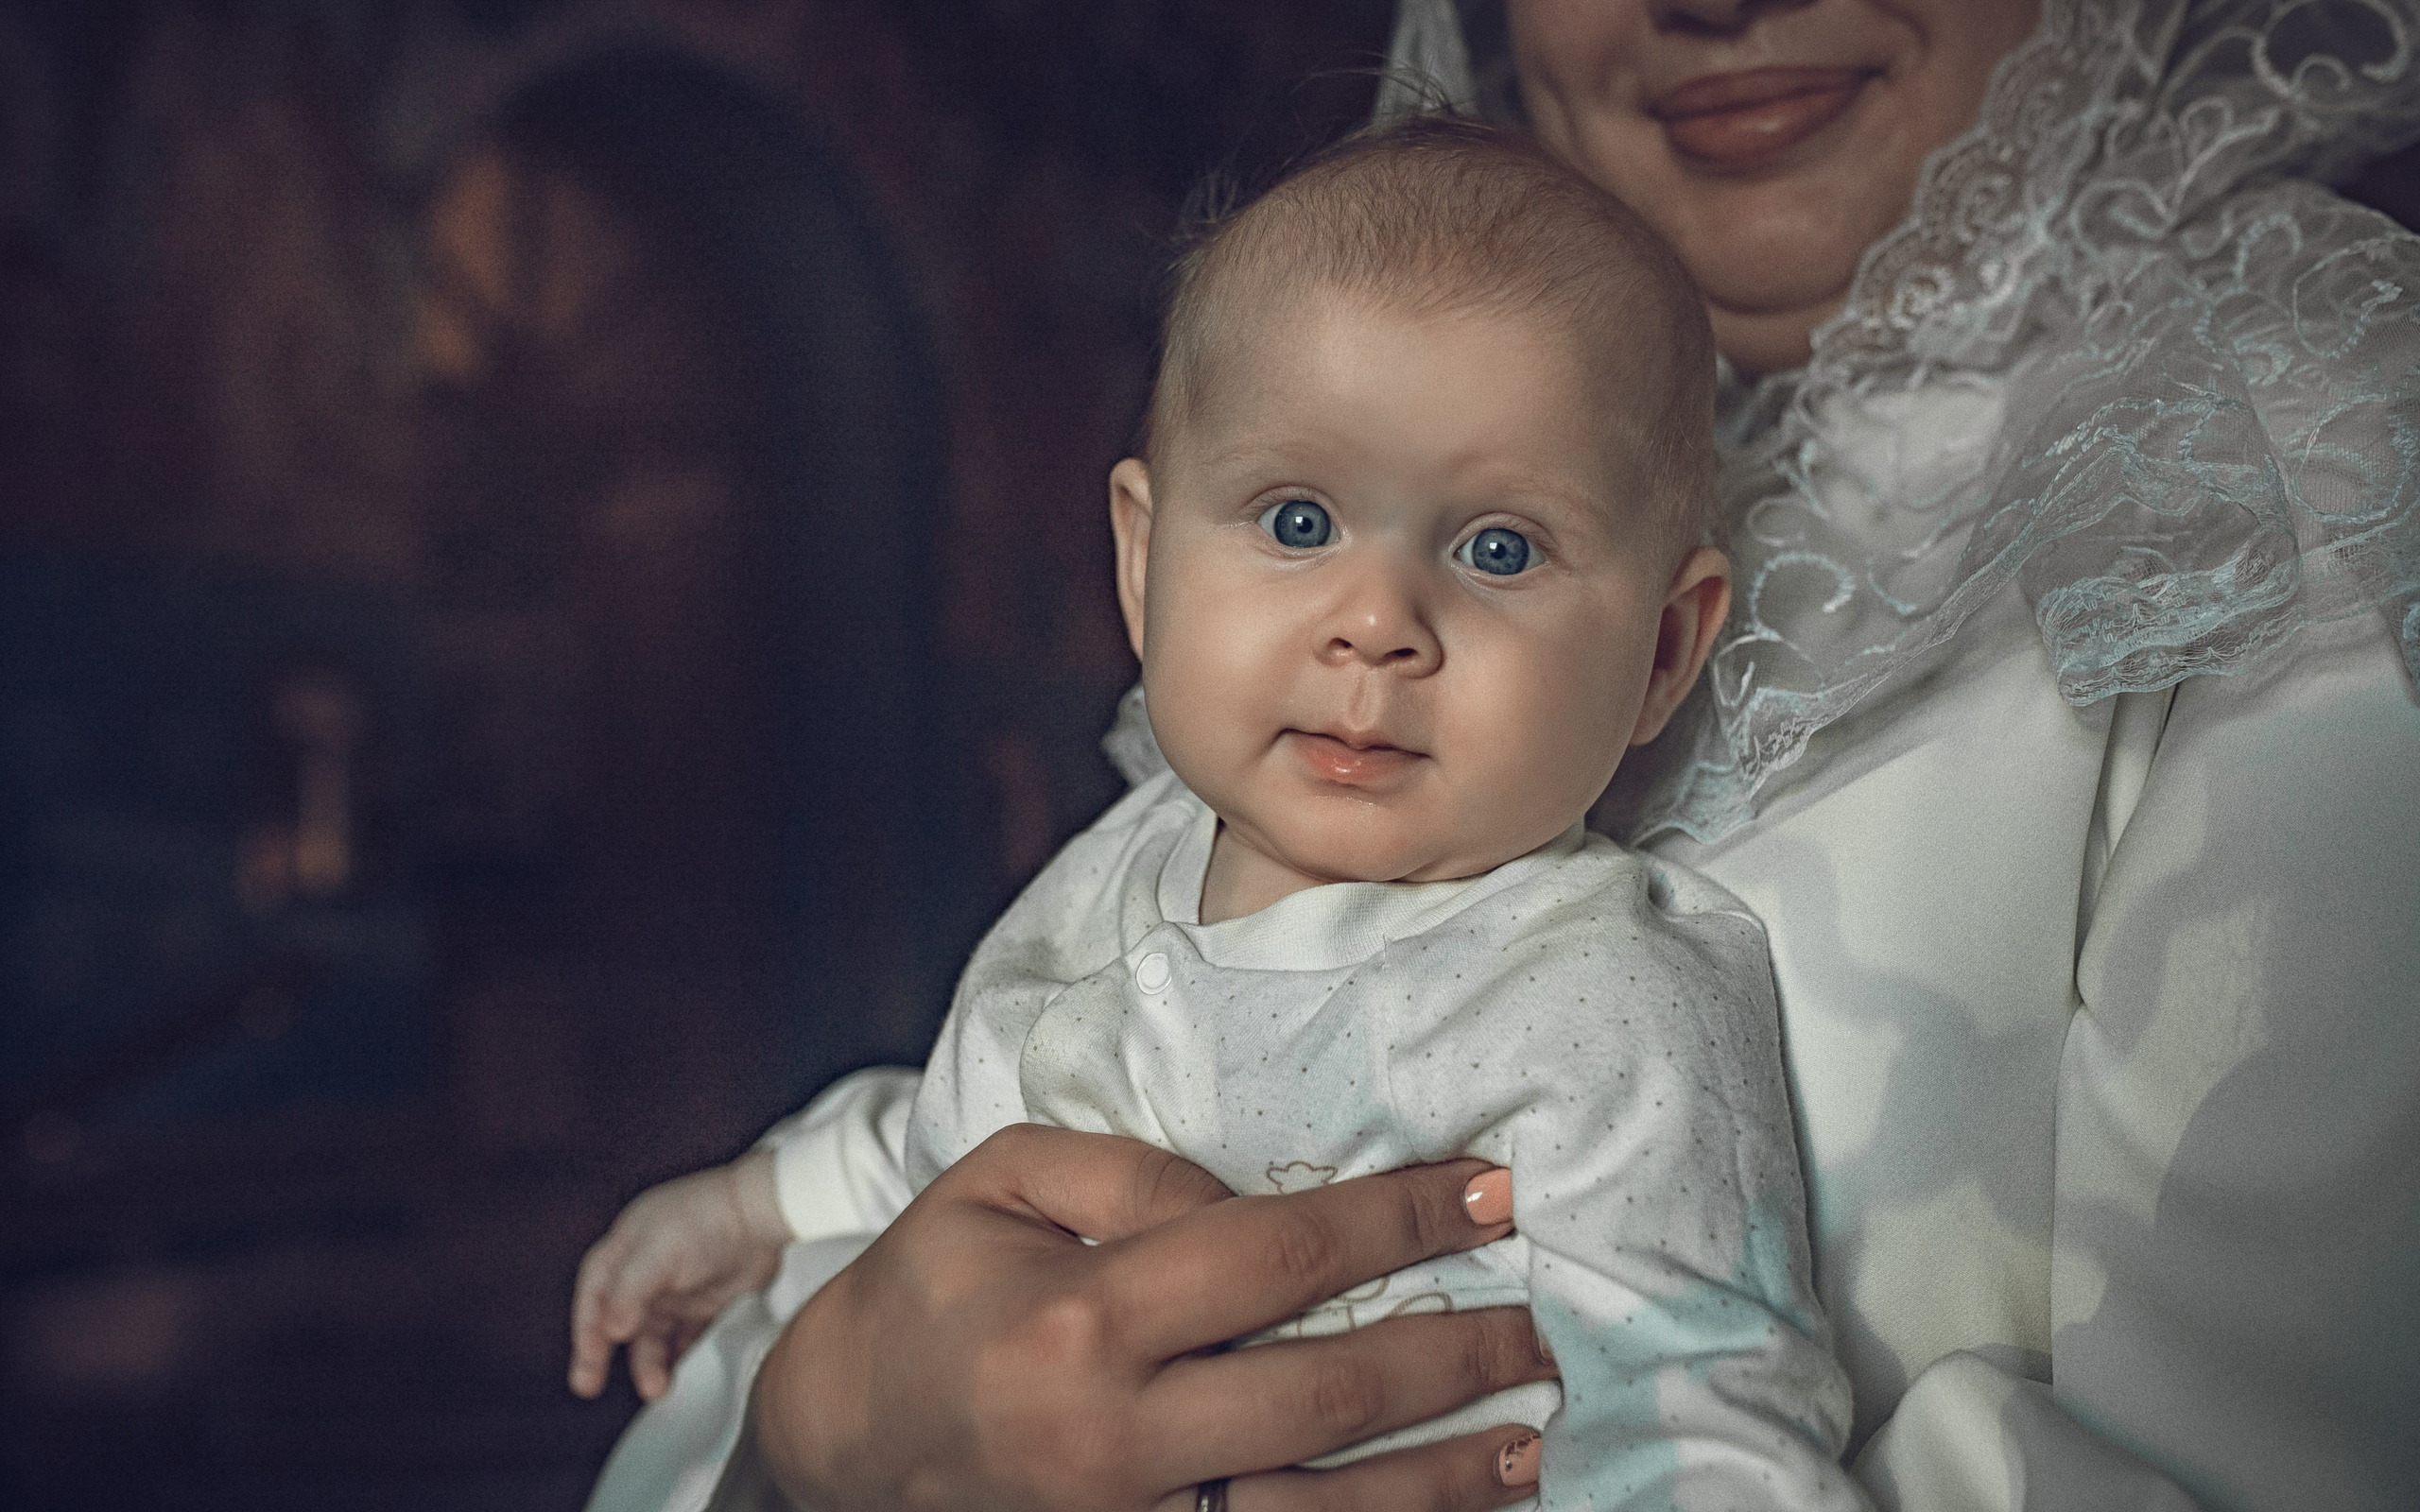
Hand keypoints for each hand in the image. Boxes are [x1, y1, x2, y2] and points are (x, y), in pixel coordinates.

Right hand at [569, 1147, 789, 1399]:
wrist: (763, 1214)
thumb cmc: (709, 1219)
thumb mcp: (659, 1252)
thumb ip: (629, 1292)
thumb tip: (611, 1330)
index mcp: (626, 1249)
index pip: (594, 1293)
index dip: (586, 1328)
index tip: (587, 1361)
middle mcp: (646, 1271)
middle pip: (616, 1320)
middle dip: (602, 1354)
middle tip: (590, 1385)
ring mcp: (675, 1288)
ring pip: (651, 1336)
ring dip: (648, 1363)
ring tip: (655, 1387)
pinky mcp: (704, 1303)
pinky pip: (683, 1339)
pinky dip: (676, 1358)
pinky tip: (675, 1374)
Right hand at [753, 1123, 1553, 1510]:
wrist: (843, 1444)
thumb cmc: (932, 1292)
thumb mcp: (997, 1185)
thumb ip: (1132, 1177)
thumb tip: (1256, 1205)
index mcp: (1082, 1317)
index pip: (1277, 1255)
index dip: (1397, 1219)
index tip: (1488, 1192)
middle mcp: (1115, 1438)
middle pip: (1326, 1396)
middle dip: (1455, 1355)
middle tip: (1542, 1321)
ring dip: (1442, 1483)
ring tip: (1532, 1439)